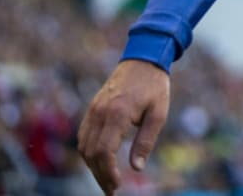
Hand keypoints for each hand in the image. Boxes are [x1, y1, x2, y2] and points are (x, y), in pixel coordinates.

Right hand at [78, 59, 170, 194]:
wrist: (143, 59)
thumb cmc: (155, 86)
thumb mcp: (159, 113)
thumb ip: (146, 140)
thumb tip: (137, 168)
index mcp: (117, 114)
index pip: (104, 152)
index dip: (107, 173)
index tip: (116, 186)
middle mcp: (99, 113)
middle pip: (91, 153)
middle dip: (99, 174)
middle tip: (112, 190)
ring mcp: (93, 110)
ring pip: (83, 146)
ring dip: (92, 165)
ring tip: (106, 179)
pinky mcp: (92, 108)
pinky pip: (83, 135)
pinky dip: (88, 151)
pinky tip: (99, 161)